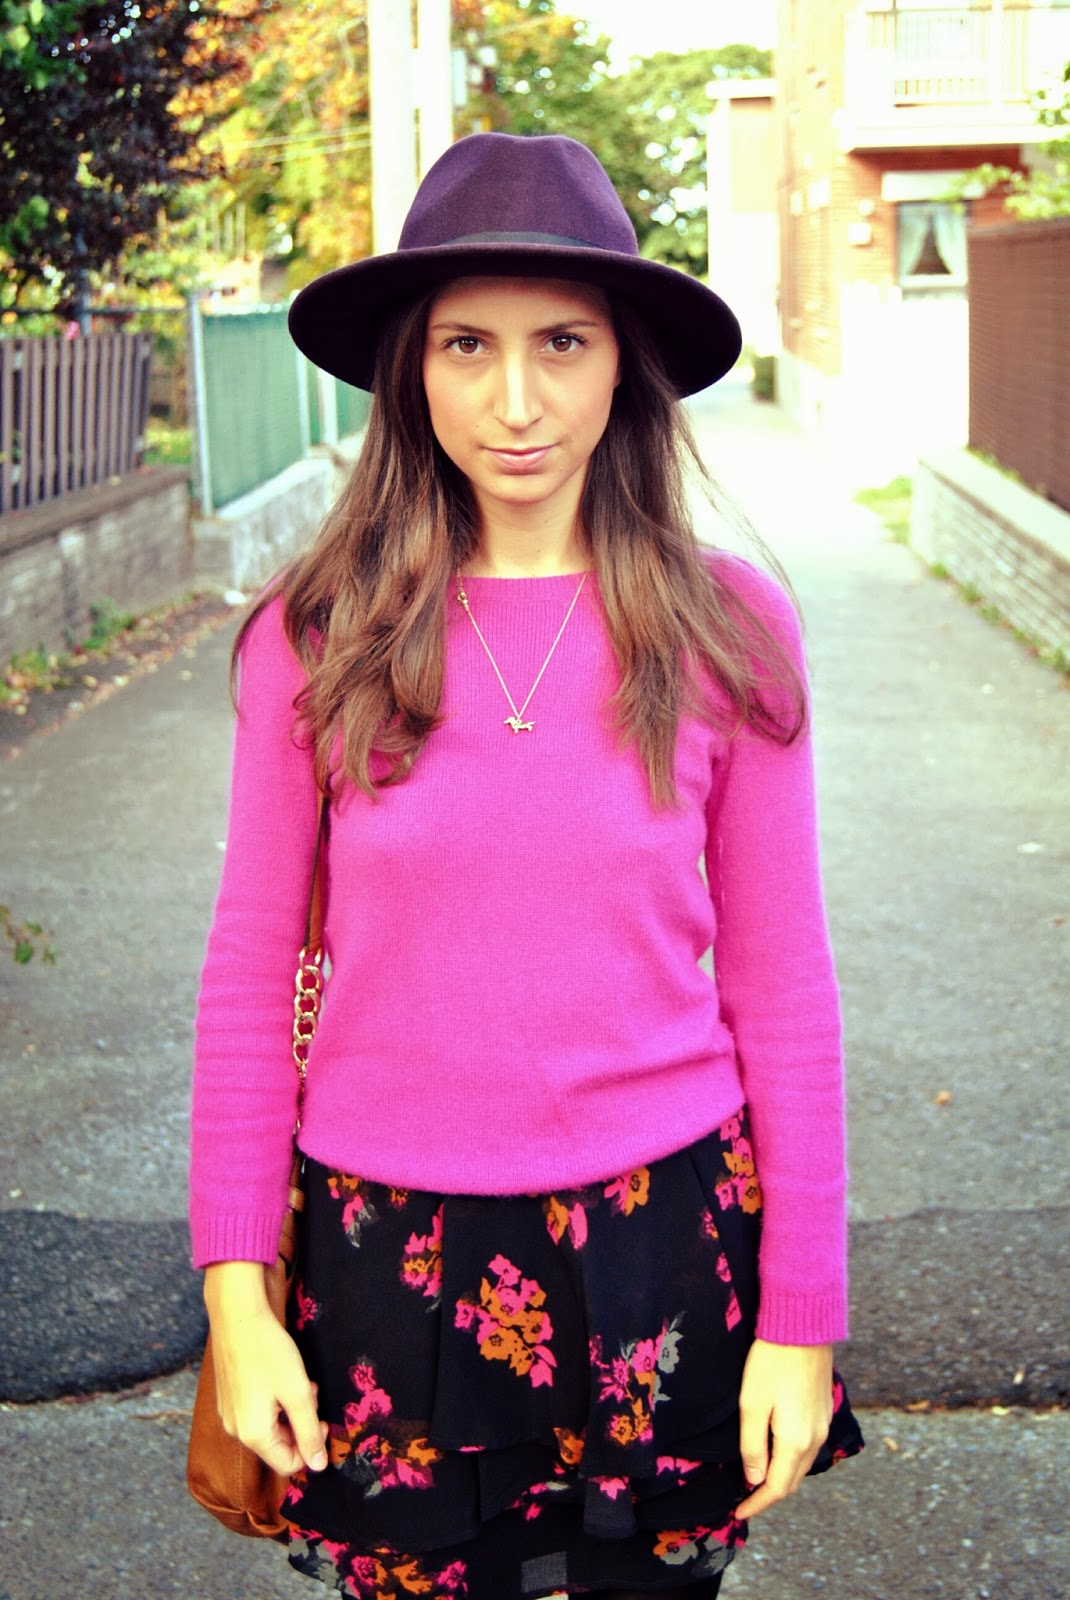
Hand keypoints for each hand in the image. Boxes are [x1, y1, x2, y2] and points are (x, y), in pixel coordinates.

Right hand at [204, 1261, 328, 1476]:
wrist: (237, 1316)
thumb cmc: (269, 1352)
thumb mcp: (297, 1392)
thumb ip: (309, 1431)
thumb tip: (318, 1467)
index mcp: (253, 1435)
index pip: (288, 1464)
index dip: (311, 1447)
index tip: (322, 1418)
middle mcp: (235, 1430)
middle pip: (278, 1445)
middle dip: (300, 1424)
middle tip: (310, 1391)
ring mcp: (228, 1413)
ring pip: (268, 1427)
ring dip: (289, 1410)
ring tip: (298, 1381)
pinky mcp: (227, 1397)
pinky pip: (255, 1412)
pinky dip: (273, 1401)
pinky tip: (280, 1376)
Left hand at [734, 1338, 832, 1518]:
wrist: (802, 1326)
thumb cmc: (771, 1362)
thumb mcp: (752, 1405)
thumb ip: (753, 1446)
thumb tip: (754, 1480)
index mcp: (796, 1442)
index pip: (776, 1487)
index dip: (756, 1504)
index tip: (738, 1513)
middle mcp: (815, 1438)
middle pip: (792, 1480)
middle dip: (769, 1494)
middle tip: (745, 1500)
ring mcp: (823, 1424)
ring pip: (802, 1464)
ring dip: (781, 1476)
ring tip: (758, 1479)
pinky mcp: (824, 1410)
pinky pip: (809, 1447)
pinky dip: (792, 1459)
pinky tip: (778, 1452)